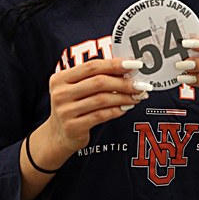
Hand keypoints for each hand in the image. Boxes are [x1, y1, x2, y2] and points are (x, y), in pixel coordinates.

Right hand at [32, 58, 149, 169]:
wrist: (58, 135)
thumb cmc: (73, 106)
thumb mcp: (77, 88)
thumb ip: (96, 77)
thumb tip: (127, 69)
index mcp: (61, 78)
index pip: (92, 66)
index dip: (114, 64)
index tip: (134, 64)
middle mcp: (61, 93)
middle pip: (98, 82)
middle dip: (123, 82)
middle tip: (140, 84)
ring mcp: (65, 111)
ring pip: (102, 99)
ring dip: (123, 97)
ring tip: (136, 97)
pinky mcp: (73, 127)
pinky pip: (101, 115)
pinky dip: (117, 110)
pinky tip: (126, 108)